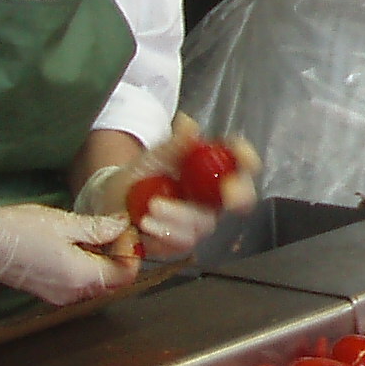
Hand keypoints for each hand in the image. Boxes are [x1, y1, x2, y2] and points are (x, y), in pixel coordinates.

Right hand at [0, 204, 136, 305]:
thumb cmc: (16, 230)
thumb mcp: (63, 222)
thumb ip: (98, 229)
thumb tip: (121, 226)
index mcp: (81, 277)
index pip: (126, 274)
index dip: (131, 250)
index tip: (125, 228)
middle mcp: (73, 294)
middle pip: (113, 279)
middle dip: (118, 253)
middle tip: (112, 226)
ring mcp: (59, 296)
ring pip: (96, 281)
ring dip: (102, 258)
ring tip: (94, 230)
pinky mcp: (48, 291)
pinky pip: (78, 281)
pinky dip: (85, 264)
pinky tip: (75, 241)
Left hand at [78, 116, 257, 261]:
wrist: (116, 196)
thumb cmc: (144, 172)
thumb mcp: (156, 154)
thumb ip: (174, 142)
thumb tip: (187, 123)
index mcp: (215, 172)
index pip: (243, 164)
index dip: (248, 159)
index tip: (243, 156)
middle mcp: (214, 198)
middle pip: (239, 199)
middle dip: (237, 195)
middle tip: (228, 193)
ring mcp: (200, 222)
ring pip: (203, 224)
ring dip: (178, 216)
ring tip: (152, 208)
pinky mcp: (182, 243)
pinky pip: (181, 243)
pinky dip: (163, 234)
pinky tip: (146, 225)